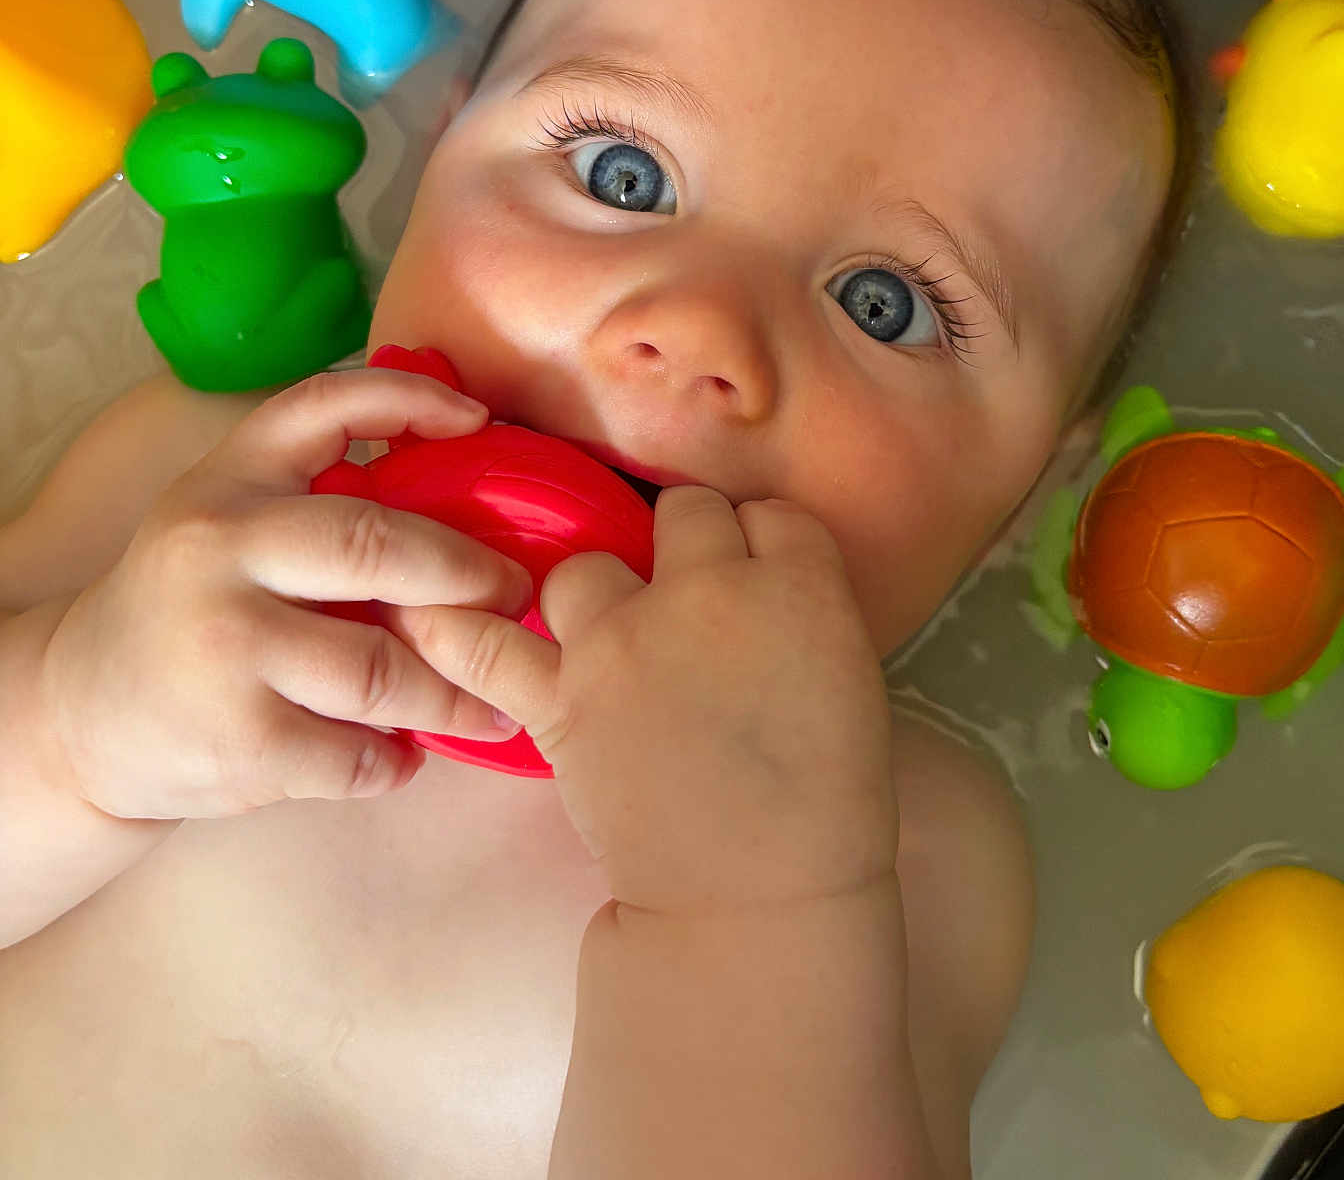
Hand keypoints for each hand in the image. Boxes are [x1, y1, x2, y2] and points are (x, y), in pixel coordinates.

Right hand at [33, 369, 530, 820]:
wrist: (85, 713)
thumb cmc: (196, 603)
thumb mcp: (232, 521)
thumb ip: (321, 493)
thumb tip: (468, 478)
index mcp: (230, 483)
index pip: (323, 407)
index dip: (410, 400)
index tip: (479, 419)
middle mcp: (221, 550)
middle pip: (378, 547)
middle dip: (471, 576)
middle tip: (516, 596)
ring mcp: (226, 648)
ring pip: (384, 669)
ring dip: (455, 693)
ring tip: (490, 706)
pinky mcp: (238, 742)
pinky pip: (358, 755)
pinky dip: (397, 761)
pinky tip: (405, 754)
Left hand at [394, 486, 899, 915]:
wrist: (758, 897)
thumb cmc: (830, 799)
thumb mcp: (848, 675)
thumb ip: (801, 606)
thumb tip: (753, 584)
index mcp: (799, 583)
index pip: (768, 515)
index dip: (759, 542)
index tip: (756, 575)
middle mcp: (707, 589)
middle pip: (684, 513)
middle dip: (688, 545)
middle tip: (692, 600)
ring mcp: (625, 639)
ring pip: (587, 562)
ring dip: (599, 591)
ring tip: (611, 634)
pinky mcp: (564, 698)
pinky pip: (489, 645)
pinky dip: (456, 634)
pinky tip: (428, 616)